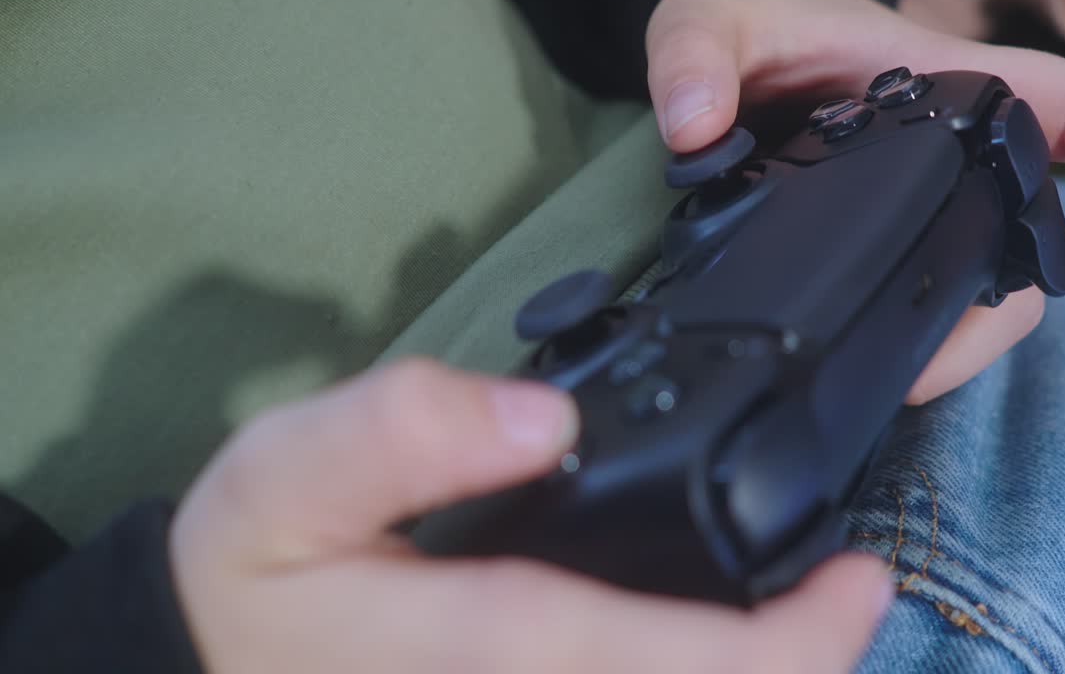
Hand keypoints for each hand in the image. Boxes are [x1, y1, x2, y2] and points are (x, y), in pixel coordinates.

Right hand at [170, 358, 894, 672]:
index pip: (688, 668)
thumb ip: (404, 433)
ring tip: (796, 611)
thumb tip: (546, 415)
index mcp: (496, 652)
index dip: (800, 643)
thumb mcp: (290, 476)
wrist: (203, 663)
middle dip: (801, 669)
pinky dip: (694, 670)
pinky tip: (704, 637)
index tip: (861, 582)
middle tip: (843, 591)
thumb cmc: (252, 575)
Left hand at [646, 0, 1064, 404]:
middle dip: (1004, 312)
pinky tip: (886, 364)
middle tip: (929, 370)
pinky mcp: (886, 230)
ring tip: (896, 381)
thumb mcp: (712, 21)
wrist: (729, 43)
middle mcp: (949, 146)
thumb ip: (696, 61)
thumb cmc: (750, 17)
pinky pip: (934, 284)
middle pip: (1035, 233)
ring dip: (961, 340)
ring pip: (988, 276)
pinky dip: (925, 331)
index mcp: (946, 83)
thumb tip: (696, 127)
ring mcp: (922, 194)